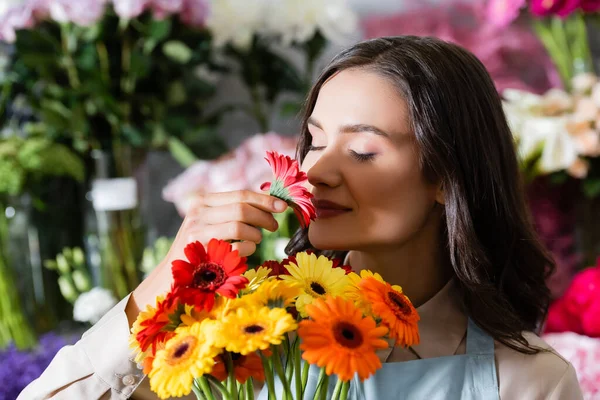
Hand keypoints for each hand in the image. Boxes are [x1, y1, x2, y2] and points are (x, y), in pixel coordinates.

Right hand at [126, 190, 287, 325]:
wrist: (171, 277)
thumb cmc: (200, 250)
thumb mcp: (212, 224)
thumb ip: (233, 212)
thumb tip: (269, 203)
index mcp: (203, 201)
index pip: (240, 194)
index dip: (265, 199)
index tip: (282, 206)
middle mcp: (198, 212)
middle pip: (242, 208)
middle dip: (264, 217)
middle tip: (274, 226)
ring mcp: (197, 231)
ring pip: (240, 226)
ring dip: (256, 235)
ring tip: (257, 240)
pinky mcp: (200, 251)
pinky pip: (236, 247)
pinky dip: (248, 249)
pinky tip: (246, 252)